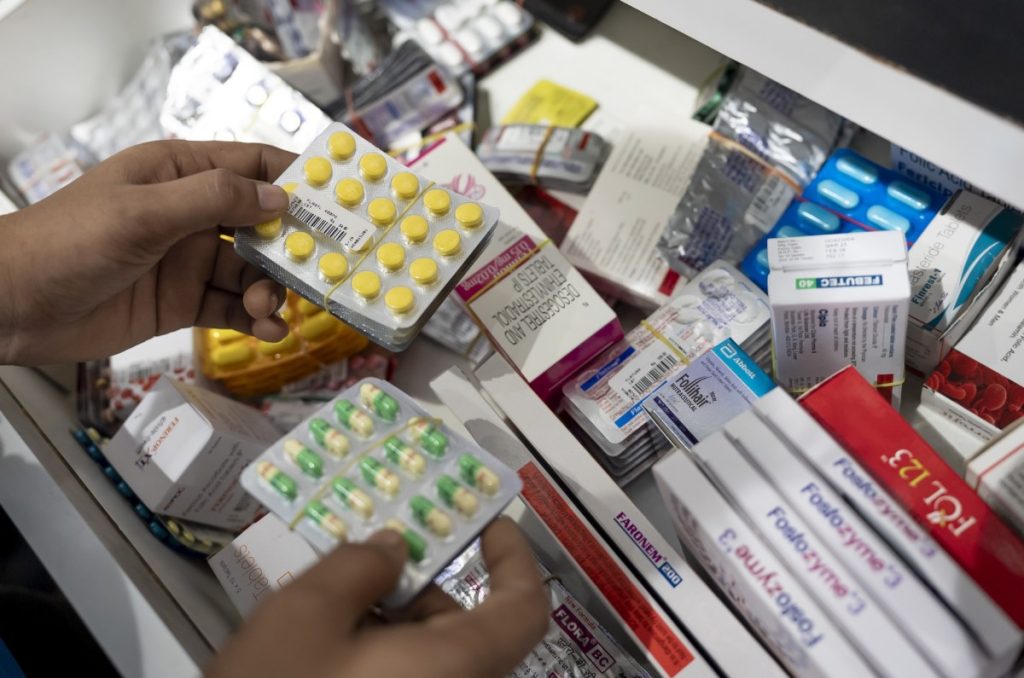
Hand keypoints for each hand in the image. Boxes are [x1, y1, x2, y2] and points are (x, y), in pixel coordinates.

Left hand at [0, 140, 297, 364]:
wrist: (13, 306)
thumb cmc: (67, 243)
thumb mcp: (143, 214)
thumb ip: (213, 200)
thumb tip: (280, 200)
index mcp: (178, 174)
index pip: (251, 165)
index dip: (295, 180)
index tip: (338, 200)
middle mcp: (189, 214)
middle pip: (260, 226)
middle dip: (290, 248)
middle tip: (317, 271)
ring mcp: (187, 260)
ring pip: (249, 273)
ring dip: (269, 291)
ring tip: (271, 310)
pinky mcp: (180, 302)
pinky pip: (229, 308)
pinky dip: (253, 320)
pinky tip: (268, 332)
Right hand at [206, 518, 549, 677]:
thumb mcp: (305, 617)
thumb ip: (358, 568)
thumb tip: (394, 548)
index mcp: (456, 665)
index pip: (525, 609)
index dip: (513, 558)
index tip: (484, 523)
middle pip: (467, 629)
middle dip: (422, 585)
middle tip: (371, 553)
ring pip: (430, 657)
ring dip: (391, 620)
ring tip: (331, 597)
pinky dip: (379, 654)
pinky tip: (323, 645)